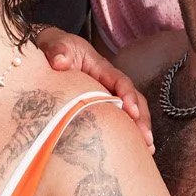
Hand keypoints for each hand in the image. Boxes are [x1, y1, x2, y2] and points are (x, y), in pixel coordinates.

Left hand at [33, 26, 152, 152]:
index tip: (131, 111)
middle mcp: (109, 83)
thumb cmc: (54, 49)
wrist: (47, 54)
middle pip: (133, 99)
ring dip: (139, 129)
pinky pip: (117, 120)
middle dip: (141, 119)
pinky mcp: (100, 108)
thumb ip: (57, 50)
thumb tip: (59, 62)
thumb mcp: (54, 44)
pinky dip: (127, 134)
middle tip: (146, 139)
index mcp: (100, 67)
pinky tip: (133, 150)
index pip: (120, 80)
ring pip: (130, 112)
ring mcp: (107, 96)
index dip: (127, 95)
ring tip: (147, 149)